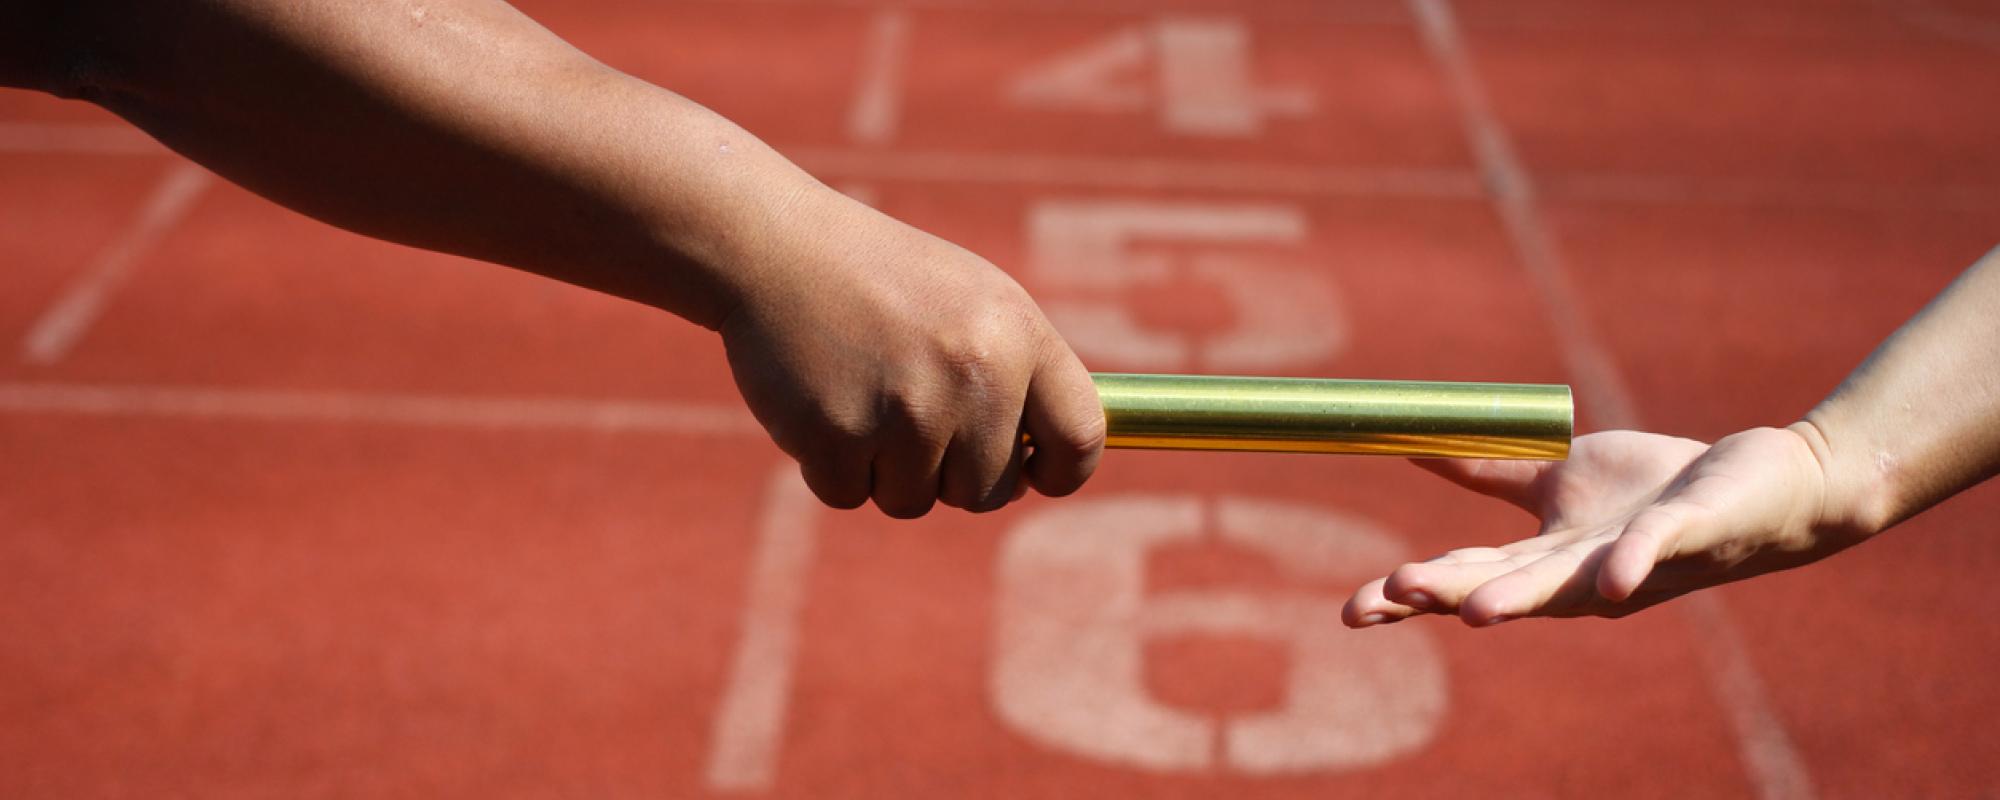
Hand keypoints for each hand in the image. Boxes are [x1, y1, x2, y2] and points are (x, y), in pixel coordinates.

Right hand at [718, 186, 1104, 517]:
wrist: (776, 248)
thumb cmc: (883, 280)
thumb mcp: (974, 302)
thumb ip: (1019, 376)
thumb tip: (1044, 470)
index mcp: (1019, 336)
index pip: (1080, 437)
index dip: (1059, 471)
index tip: (1034, 473)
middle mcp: (974, 375)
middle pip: (988, 492)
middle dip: (949, 471)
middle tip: (909, 409)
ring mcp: (906, 411)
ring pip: (913, 500)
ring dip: (884, 468)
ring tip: (862, 392)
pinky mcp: (838, 437)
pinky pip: (849, 495)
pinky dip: (831, 465)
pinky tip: (821, 401)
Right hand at [1343, 425, 1865, 626]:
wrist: (1763, 485)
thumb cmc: (1658, 490)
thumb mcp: (1559, 477)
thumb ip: (1490, 474)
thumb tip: (1413, 447)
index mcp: (1543, 560)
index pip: (1463, 580)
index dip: (1409, 596)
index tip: (1354, 609)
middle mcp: (1580, 576)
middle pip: (1502, 589)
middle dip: (1446, 596)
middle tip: (1389, 597)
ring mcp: (1631, 560)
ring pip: (1567, 586)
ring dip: (1519, 599)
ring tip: (1475, 614)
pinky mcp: (1684, 531)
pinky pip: (1654, 547)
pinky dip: (1630, 566)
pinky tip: (1610, 584)